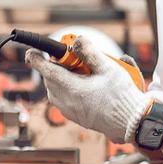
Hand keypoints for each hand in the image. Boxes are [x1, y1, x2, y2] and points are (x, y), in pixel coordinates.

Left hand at [25, 36, 151, 144]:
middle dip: (56, 65)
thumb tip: (77, 41)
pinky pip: (63, 99)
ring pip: (56, 89)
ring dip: (62, 78)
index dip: (36, 59)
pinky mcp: (75, 117)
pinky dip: (68, 89)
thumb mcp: (109, 67)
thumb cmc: (121, 95)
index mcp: (73, 89)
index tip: (31, 52)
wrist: (131, 123)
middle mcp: (66, 102)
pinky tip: (86, 85)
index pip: (46, 70)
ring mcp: (69, 111)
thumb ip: (90, 52)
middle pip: (51, 78)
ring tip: (82, 72)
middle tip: (73, 58)